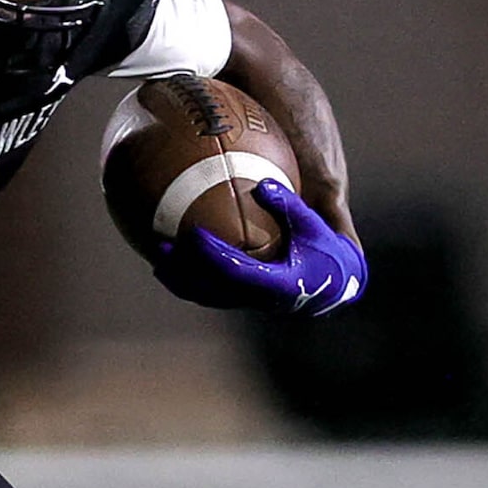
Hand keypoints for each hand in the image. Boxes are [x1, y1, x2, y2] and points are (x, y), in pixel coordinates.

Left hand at [152, 179, 366, 316]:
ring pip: (203, 295)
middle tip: (162, 245)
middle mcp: (258, 299)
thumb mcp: (314, 225)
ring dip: (177, 277)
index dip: (212, 255)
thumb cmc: (322, 249)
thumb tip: (263, 184)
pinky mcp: (238, 300)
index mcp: (278, 284)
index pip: (236, 272)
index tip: (195, 233)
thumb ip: (290, 205)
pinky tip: (168, 258)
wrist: (329, 284)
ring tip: (157, 251)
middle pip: (210, 289)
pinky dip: (185, 278)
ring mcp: (246, 302)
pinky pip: (205, 292)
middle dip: (183, 270)